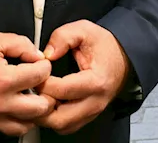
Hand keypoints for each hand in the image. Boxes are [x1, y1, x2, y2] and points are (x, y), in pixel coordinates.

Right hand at [0, 32, 55, 136]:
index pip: (41, 76)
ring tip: (32, 97)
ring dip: (35, 111)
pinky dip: (19, 121)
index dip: (45, 65)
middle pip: (41, 107)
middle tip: (41, 83)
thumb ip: (21, 45)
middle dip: (47, 92)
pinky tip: (19, 108)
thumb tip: (38, 55)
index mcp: (3, 79)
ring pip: (27, 124)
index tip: (40, 63)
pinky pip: (10, 130)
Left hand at [35, 20, 130, 135]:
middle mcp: (96, 101)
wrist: (123, 57)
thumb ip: (63, 37)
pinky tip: (50, 103)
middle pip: (59, 119)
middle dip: (40, 106)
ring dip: (45, 115)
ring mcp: (93, 112)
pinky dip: (54, 119)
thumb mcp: (85, 30)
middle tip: (34, 91)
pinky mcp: (88, 116)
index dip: (42, 83)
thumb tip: (47, 53)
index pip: (61, 91)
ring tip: (40, 97)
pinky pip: (66, 127)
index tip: (36, 73)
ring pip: (61, 127)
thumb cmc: (105, 46)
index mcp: (96, 81)